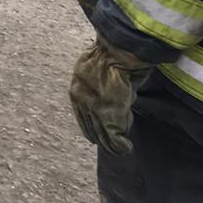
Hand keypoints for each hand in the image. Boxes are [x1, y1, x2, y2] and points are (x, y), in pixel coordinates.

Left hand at [69, 35, 152, 155]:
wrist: (116, 53)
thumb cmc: (110, 56)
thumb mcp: (95, 72)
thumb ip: (99, 89)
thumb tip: (111, 100)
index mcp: (75, 92)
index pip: (82, 118)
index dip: (92, 128)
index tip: (99, 136)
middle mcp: (82, 104)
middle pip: (91, 130)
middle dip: (103, 139)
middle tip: (113, 147)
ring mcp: (96, 111)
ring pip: (103, 136)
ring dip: (113, 145)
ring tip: (120, 149)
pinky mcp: (110, 116)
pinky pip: (115, 137)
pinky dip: (121, 145)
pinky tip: (127, 147)